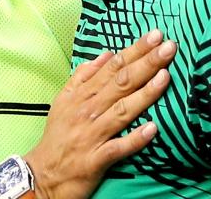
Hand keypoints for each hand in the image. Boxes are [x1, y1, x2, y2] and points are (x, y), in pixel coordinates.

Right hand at [24, 30, 175, 198]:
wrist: (42, 174)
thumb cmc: (57, 136)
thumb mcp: (63, 100)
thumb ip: (84, 76)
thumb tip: (106, 54)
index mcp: (82, 95)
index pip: (113, 67)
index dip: (134, 51)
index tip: (155, 36)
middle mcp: (88, 111)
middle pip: (121, 83)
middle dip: (146, 63)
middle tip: (168, 46)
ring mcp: (93, 135)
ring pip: (122, 111)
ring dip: (145, 94)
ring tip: (165, 76)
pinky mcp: (96, 159)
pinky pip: (118, 147)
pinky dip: (135, 139)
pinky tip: (152, 129)